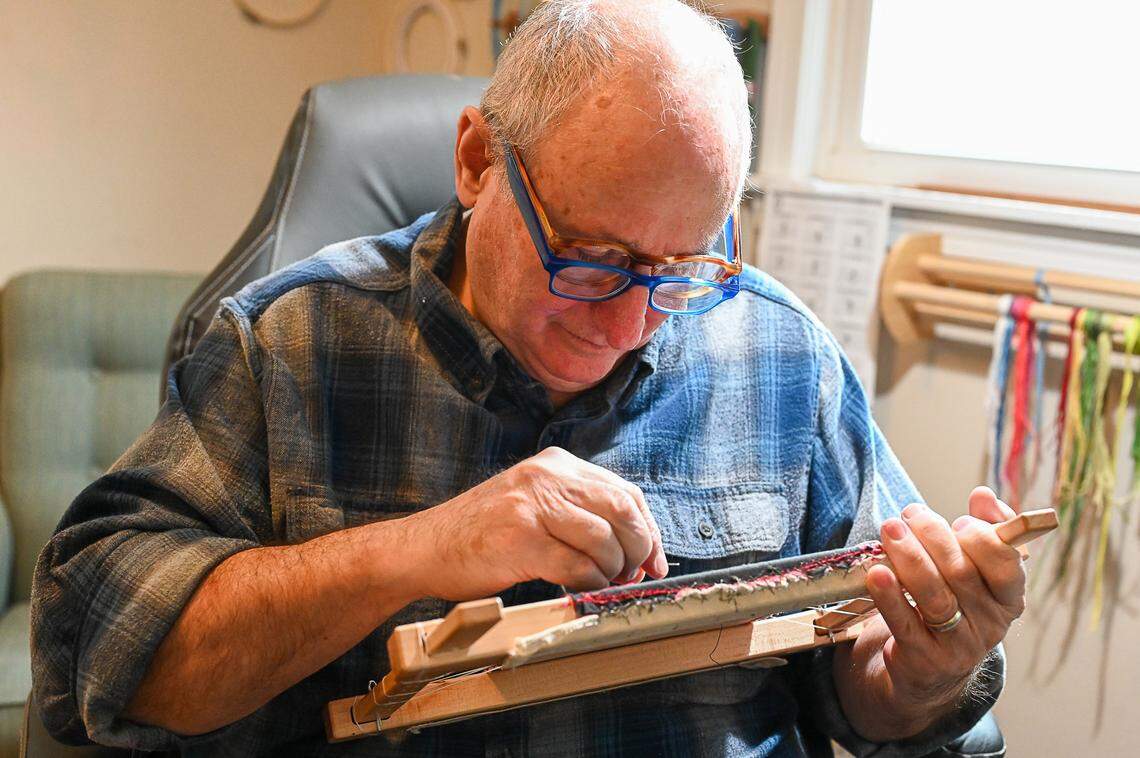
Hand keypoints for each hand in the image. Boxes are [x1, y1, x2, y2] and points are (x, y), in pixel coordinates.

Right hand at [401, 447, 667, 600]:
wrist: (423, 548)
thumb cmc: (481, 533)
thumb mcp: (532, 502)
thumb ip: (577, 511)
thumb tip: (635, 547)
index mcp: (555, 464)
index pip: (625, 492)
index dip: (649, 530)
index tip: (655, 559)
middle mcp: (546, 477)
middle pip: (623, 510)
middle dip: (639, 549)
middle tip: (633, 576)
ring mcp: (532, 506)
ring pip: (604, 540)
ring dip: (612, 571)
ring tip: (599, 583)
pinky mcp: (520, 539)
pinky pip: (577, 566)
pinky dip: (588, 583)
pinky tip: (578, 587)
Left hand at [861, 486, 1024, 710]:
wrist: (928, 667)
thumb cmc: (952, 601)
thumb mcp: (974, 568)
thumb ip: (985, 529)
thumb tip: (984, 495)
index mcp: (1009, 597)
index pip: (1007, 566)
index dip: (983, 540)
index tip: (958, 521)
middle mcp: (990, 624)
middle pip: (961, 574)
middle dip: (932, 536)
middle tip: (908, 515)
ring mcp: (958, 646)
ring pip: (934, 597)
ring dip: (909, 558)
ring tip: (889, 530)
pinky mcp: (925, 661)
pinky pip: (906, 624)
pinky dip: (889, 596)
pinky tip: (876, 572)